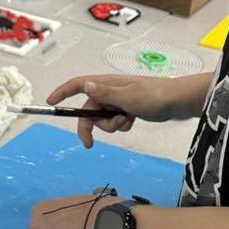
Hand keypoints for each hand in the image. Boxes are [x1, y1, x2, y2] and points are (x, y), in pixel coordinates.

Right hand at [46, 73, 177, 147]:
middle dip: (90, 126)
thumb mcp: (128, 97)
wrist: (177, 101)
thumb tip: (85, 85)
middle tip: (89, 145)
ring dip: (111, 126)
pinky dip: (121, 125)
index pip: (78, 85)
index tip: (51, 103)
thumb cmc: (154, 96)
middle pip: (88, 110)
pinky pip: (115, 121)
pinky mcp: (126, 109)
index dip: (62, 92)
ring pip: (102, 118)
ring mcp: (118, 100)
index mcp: (106, 84)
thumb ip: (105, 94)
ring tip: (127, 121)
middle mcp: (109, 91)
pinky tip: (133, 120)